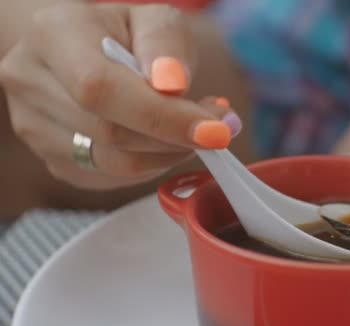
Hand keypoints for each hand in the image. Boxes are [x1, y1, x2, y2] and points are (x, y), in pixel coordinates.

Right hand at [0, 3, 236, 189]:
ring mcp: (33, 127)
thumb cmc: (121, 32)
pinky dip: (149, 166)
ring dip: (167, 156)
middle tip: (217, 127)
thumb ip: (167, 45)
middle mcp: (30, 81)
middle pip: (110, 134)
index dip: (162, 117)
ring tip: (192, 131)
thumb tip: (172, 86)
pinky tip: (161, 142)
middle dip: (176, 139)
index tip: (214, 130)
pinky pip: (110, 179)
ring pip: (113, 165)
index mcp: (52, 35)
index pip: (102, 89)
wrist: (81, 49)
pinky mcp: (53, 159)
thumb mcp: (154, 20)